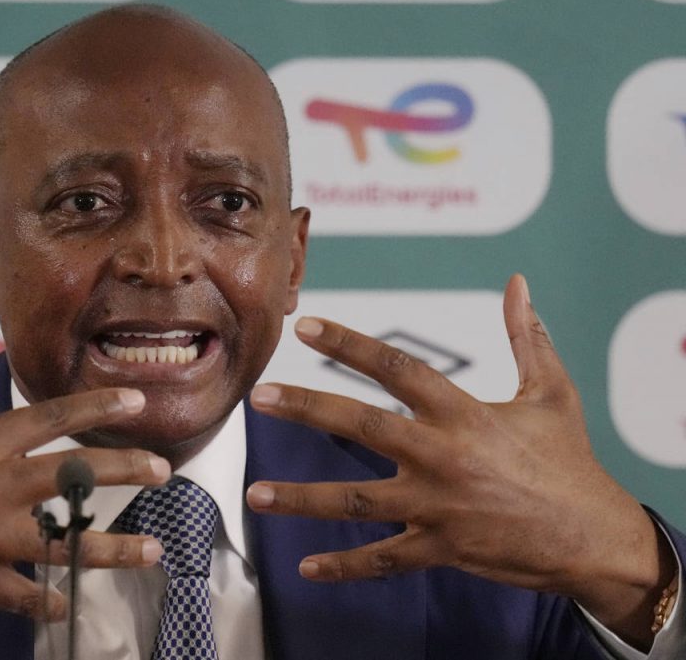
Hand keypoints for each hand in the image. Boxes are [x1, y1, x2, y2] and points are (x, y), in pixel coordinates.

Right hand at [0, 324, 169, 629]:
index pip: (46, 419)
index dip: (95, 408)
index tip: (134, 401)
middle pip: (70, 475)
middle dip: (123, 470)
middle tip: (162, 468)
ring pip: (62, 540)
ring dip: (110, 548)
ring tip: (152, 550)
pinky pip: (26, 594)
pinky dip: (50, 599)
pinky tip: (71, 601)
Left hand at [246, 275, 675, 648]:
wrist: (594, 537)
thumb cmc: (569, 461)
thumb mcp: (552, 392)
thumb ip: (527, 337)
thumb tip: (518, 284)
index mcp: (464, 414)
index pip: (397, 368)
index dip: (349, 345)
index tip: (306, 327)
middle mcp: (443, 457)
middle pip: (362, 426)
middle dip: (307, 410)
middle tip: (260, 397)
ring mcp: (437, 506)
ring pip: (357, 501)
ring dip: (303, 498)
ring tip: (255, 494)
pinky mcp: (440, 548)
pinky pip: (384, 559)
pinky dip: (345, 565)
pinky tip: (307, 566)